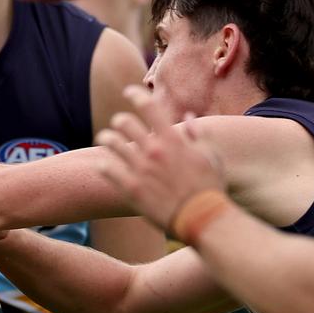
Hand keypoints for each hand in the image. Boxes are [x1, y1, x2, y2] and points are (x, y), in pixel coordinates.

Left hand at [95, 86, 224, 231]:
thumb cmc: (210, 188)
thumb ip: (198, 135)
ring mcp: (140, 170)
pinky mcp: (130, 189)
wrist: (202, 220)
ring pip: (110, 142)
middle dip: (120, 120)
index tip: (129, 92)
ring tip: (106, 140)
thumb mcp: (211, 157)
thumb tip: (189, 117)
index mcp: (172, 140)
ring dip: (106, 139)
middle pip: (124, 122)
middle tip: (119, 124)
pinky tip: (103, 165)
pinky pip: (106, 169)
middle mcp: (153, 151)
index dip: (135, 95)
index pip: (148, 106)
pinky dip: (102, 164)